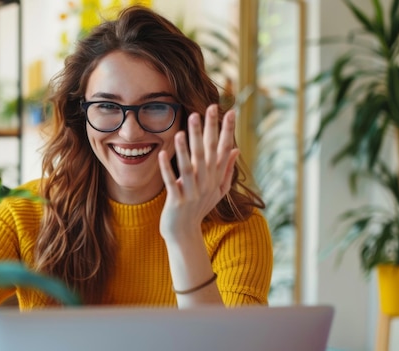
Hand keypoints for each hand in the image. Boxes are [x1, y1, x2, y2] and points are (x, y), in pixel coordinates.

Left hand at [158, 104, 239, 241]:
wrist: (184, 234)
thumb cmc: (198, 208)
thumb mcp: (218, 190)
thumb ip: (226, 169)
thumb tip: (237, 149)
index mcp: (215, 178)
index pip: (223, 150)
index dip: (227, 131)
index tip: (230, 111)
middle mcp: (206, 183)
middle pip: (207, 153)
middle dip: (207, 131)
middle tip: (208, 109)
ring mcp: (192, 193)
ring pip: (190, 167)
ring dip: (186, 149)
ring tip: (183, 130)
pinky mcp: (177, 201)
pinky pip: (172, 183)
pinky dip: (166, 169)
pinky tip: (161, 154)